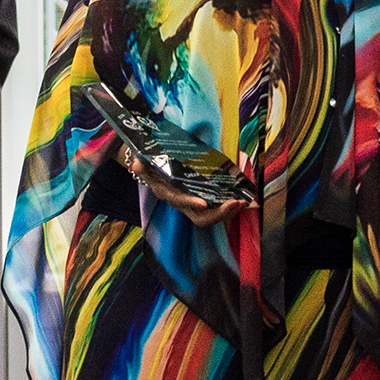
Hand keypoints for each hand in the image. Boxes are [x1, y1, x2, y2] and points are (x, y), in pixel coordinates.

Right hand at [120, 148, 243, 228]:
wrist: (149, 167)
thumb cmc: (149, 163)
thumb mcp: (143, 161)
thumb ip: (141, 164)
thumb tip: (136, 164)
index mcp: (167, 193)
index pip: (179, 201)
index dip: (190, 203)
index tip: (203, 204)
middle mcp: (180, 202)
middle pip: (200, 218)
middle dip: (219, 214)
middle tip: (237, 203)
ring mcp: (191, 203)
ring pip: (210, 216)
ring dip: (228, 212)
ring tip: (244, 202)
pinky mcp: (200, 200)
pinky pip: (215, 208)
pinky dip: (229, 206)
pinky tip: (243, 200)